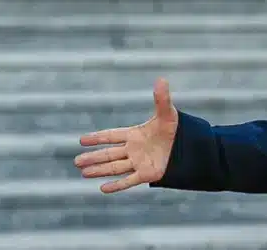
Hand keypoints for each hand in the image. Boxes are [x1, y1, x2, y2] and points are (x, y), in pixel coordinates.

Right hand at [74, 78, 178, 192]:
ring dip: (99, 170)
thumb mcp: (168, 113)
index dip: (97, 137)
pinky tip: (102, 188)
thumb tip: (161, 79)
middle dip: (93, 157)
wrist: (190, 148)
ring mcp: (138, 162)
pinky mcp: (146, 174)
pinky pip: (128, 181)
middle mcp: (133, 149)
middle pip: (108, 154)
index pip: (111, 136)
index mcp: (134, 134)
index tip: (81, 140)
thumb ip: (161, 98)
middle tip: (77, 161)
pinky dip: (116, 185)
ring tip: (83, 173)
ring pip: (114, 167)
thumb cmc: (176, 129)